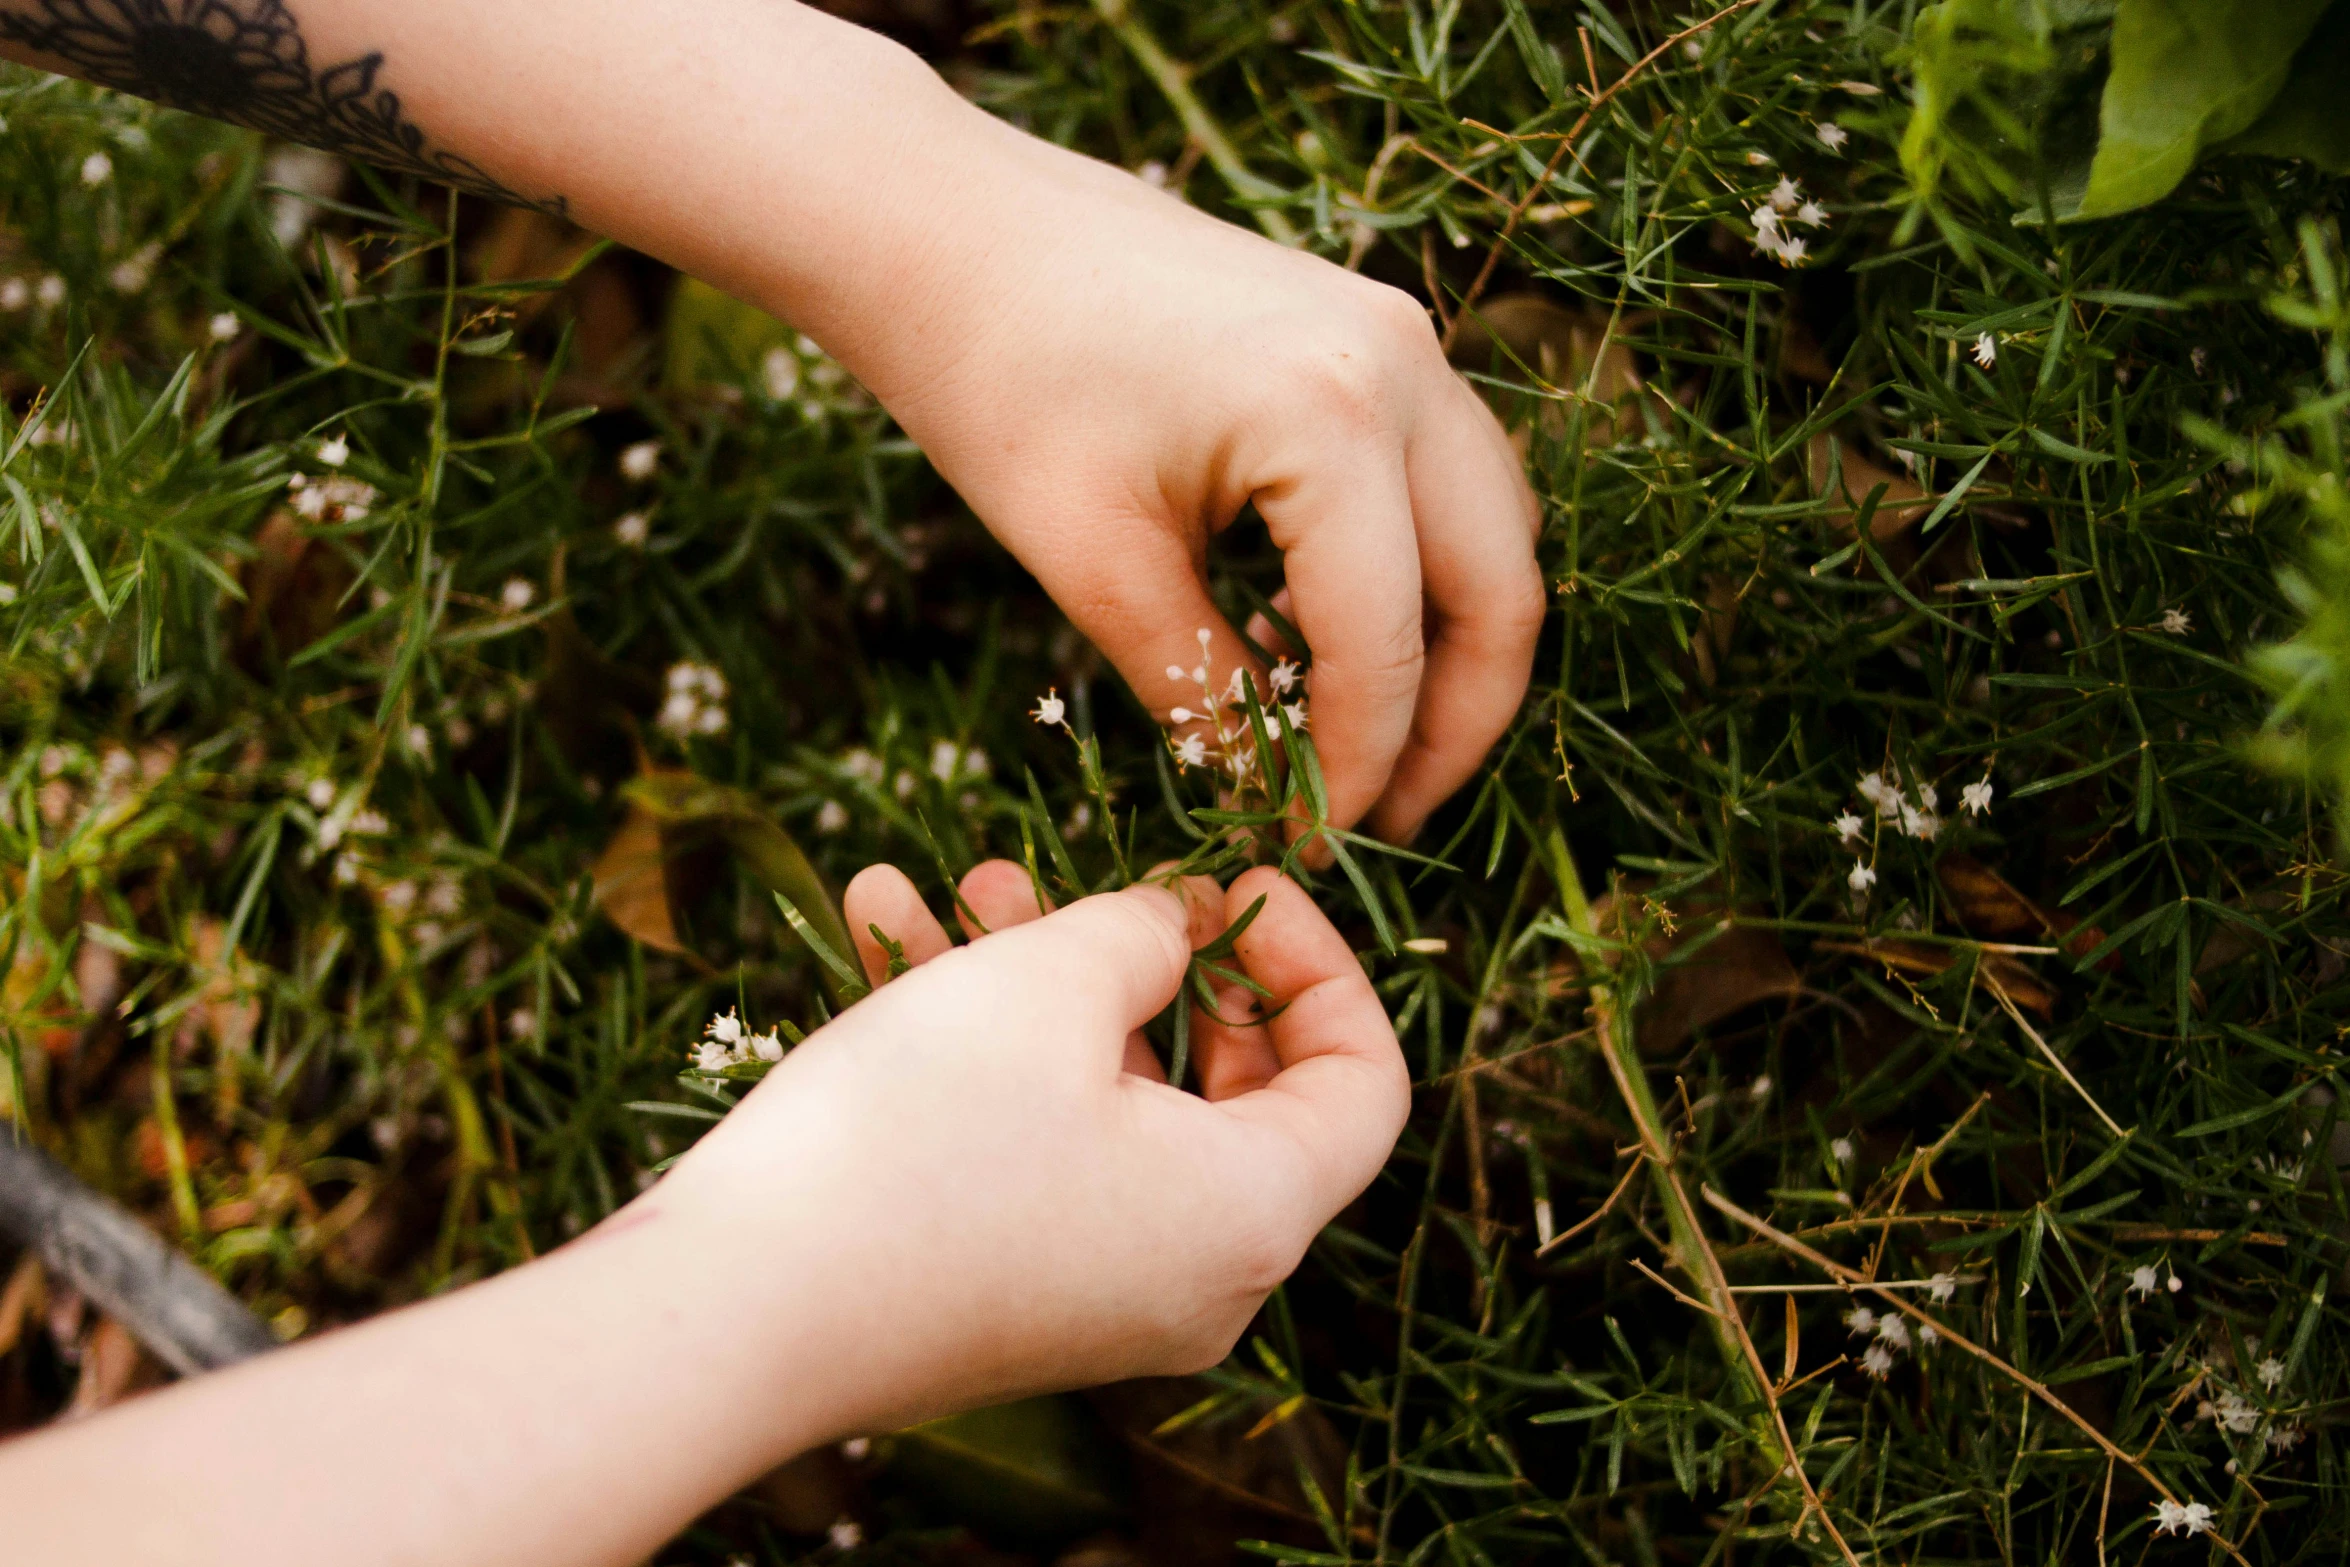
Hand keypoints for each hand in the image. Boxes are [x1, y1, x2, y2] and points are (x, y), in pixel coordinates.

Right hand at [655, 861, 1409, 1429]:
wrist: (729, 1315)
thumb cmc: (918, 1137)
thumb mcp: (1049, 983)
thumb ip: (1144, 932)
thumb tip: (1173, 931)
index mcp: (1253, 1213)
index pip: (1364, 1083)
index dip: (1318, 963)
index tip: (1234, 886)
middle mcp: (1198, 1274)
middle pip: (1235, 1087)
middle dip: (1155, 957)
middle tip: (1096, 883)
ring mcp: (1101, 1293)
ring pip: (1112, 1101)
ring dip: (1045, 980)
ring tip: (960, 881)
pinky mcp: (1010, 1292)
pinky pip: (1039, 1147)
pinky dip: (988, 1047)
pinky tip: (890, 929)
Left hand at [811, 111, 1545, 847]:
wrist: (958, 230)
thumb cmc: (999, 382)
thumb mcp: (1093, 563)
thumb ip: (1200, 690)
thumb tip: (1268, 790)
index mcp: (1334, 420)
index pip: (1388, 645)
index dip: (1362, 768)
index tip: (1313, 841)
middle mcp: (1405, 367)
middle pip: (1501, 590)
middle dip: (1455, 724)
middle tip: (1384, 814)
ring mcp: (1404, 338)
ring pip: (1493, 533)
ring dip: (1448, 647)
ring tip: (1358, 739)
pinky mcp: (1378, 335)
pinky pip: (1446, 479)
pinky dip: (1414, 570)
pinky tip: (1315, 633)